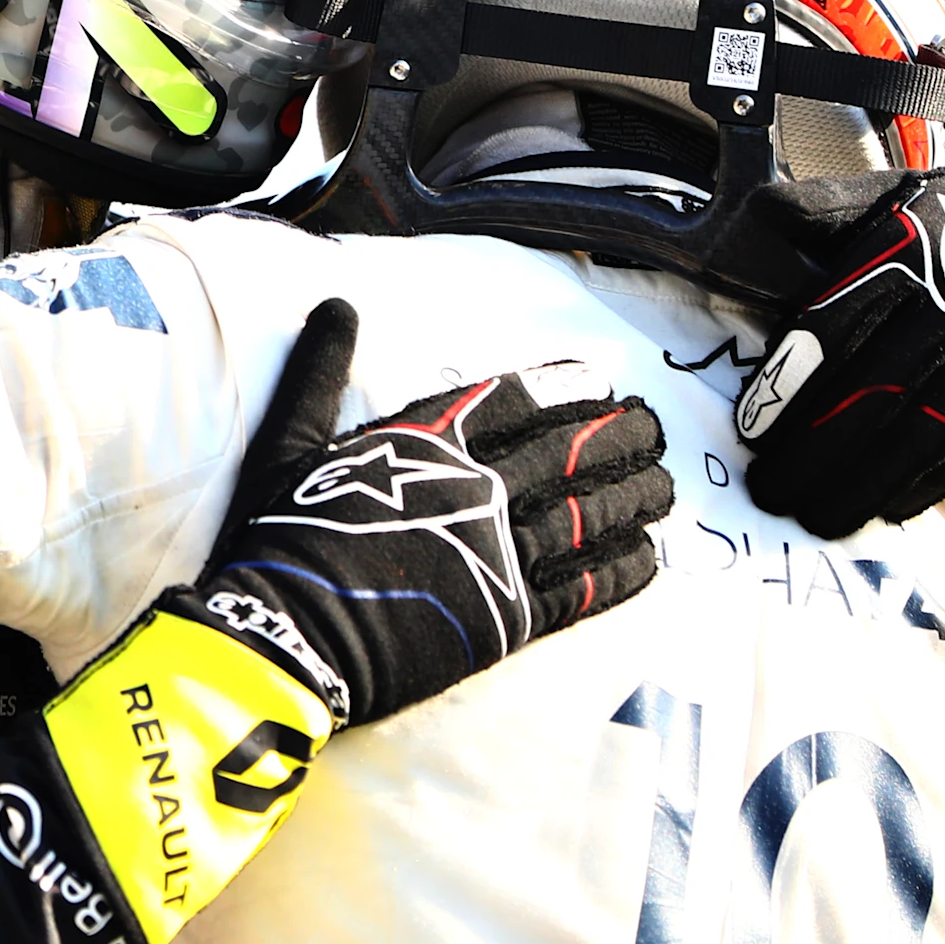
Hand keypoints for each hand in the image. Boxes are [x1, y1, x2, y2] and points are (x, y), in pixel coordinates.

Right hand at [15, 304, 667, 943]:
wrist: (285, 637)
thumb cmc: (277, 543)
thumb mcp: (285, 445)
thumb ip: (318, 373)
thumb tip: (337, 306)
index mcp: (428, 444)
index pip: (514, 401)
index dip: (563, 388)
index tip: (600, 382)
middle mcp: (477, 489)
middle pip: (569, 452)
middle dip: (620, 436)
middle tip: (654, 427)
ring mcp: (500, 553)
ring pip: (591, 514)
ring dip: (637, 496)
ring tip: (667, 485)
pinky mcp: (510, 616)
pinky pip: (585, 588)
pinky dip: (625, 570)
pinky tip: (652, 556)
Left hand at [735, 164, 944, 541]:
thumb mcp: (893, 195)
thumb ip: (819, 210)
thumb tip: (747, 223)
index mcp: (909, 252)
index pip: (834, 329)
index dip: (789, 386)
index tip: (750, 433)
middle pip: (875, 392)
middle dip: (814, 452)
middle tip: (768, 493)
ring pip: (922, 432)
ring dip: (863, 486)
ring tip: (816, 519)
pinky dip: (925, 486)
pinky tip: (883, 509)